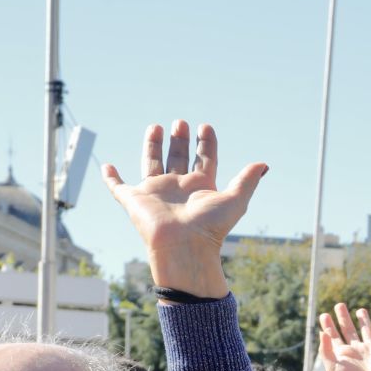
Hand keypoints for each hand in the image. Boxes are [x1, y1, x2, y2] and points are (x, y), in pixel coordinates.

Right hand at [101, 120, 265, 297]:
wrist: (184, 247)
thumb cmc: (210, 227)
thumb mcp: (235, 200)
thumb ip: (247, 181)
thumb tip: (264, 164)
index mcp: (201, 188)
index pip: (204, 160)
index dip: (206, 144)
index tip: (206, 127)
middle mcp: (178, 189)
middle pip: (178, 158)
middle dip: (180, 140)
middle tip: (181, 123)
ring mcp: (155, 193)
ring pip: (152, 163)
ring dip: (153, 145)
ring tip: (157, 126)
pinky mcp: (133, 200)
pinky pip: (118, 187)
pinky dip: (111, 178)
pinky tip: (107, 166)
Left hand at [320, 304, 370, 370]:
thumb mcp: (333, 367)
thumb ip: (325, 350)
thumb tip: (322, 333)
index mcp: (343, 354)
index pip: (333, 336)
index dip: (328, 326)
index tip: (324, 315)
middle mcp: (356, 349)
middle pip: (348, 330)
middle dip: (343, 318)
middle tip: (339, 305)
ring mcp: (370, 349)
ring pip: (366, 330)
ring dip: (364, 320)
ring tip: (360, 310)